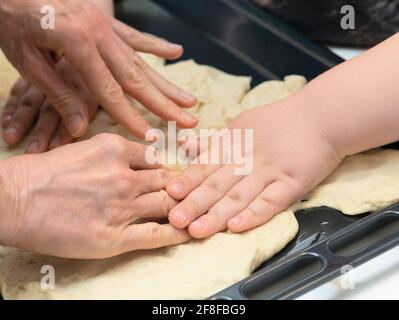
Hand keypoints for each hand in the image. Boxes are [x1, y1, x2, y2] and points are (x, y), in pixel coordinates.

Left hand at [0, 0, 196, 140]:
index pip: (109, 91)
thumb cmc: (11, 16)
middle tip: (187, 121)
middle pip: (137, 77)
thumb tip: (80, 128)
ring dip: (166, 83)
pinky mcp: (104, 19)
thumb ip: (58, 93)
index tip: (149, 135)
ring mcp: (105, 25)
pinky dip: (156, 45)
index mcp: (78, 44)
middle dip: (164, 104)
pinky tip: (176, 52)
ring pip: (142, 61)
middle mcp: (99, 34)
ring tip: (189, 100)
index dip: (130, 116)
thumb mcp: (27, 58)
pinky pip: (135, 35)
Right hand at [0, 133, 189, 258]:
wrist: (12, 200)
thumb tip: (137, 158)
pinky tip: (186, 232)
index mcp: (115, 148)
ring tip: (195, 212)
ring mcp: (121, 207)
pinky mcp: (114, 237)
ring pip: (167, 204)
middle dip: (179, 187)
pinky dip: (176, 233)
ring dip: (182, 208)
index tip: (177, 174)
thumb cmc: (41, 173)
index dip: (168, 168)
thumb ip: (113, 152)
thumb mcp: (81, 147)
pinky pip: (156, 235)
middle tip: (190, 193)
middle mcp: (123, 176)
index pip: (155, 158)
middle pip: (167, 181)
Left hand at [166, 94, 342, 237]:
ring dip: (217, 214)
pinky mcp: (292, 183)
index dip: (187, 181)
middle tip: (175, 220)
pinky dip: (254, 214)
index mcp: (233, 144)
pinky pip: (271, 201)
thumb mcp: (242, 123)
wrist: (321, 115)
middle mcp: (247, 159)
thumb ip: (215, 141)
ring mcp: (270, 172)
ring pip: (239, 196)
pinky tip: (237, 226)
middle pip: (217, 183)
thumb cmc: (278, 121)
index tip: (169, 194)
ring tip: (198, 230)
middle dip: (194, 203)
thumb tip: (186, 145)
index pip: (205, 165)